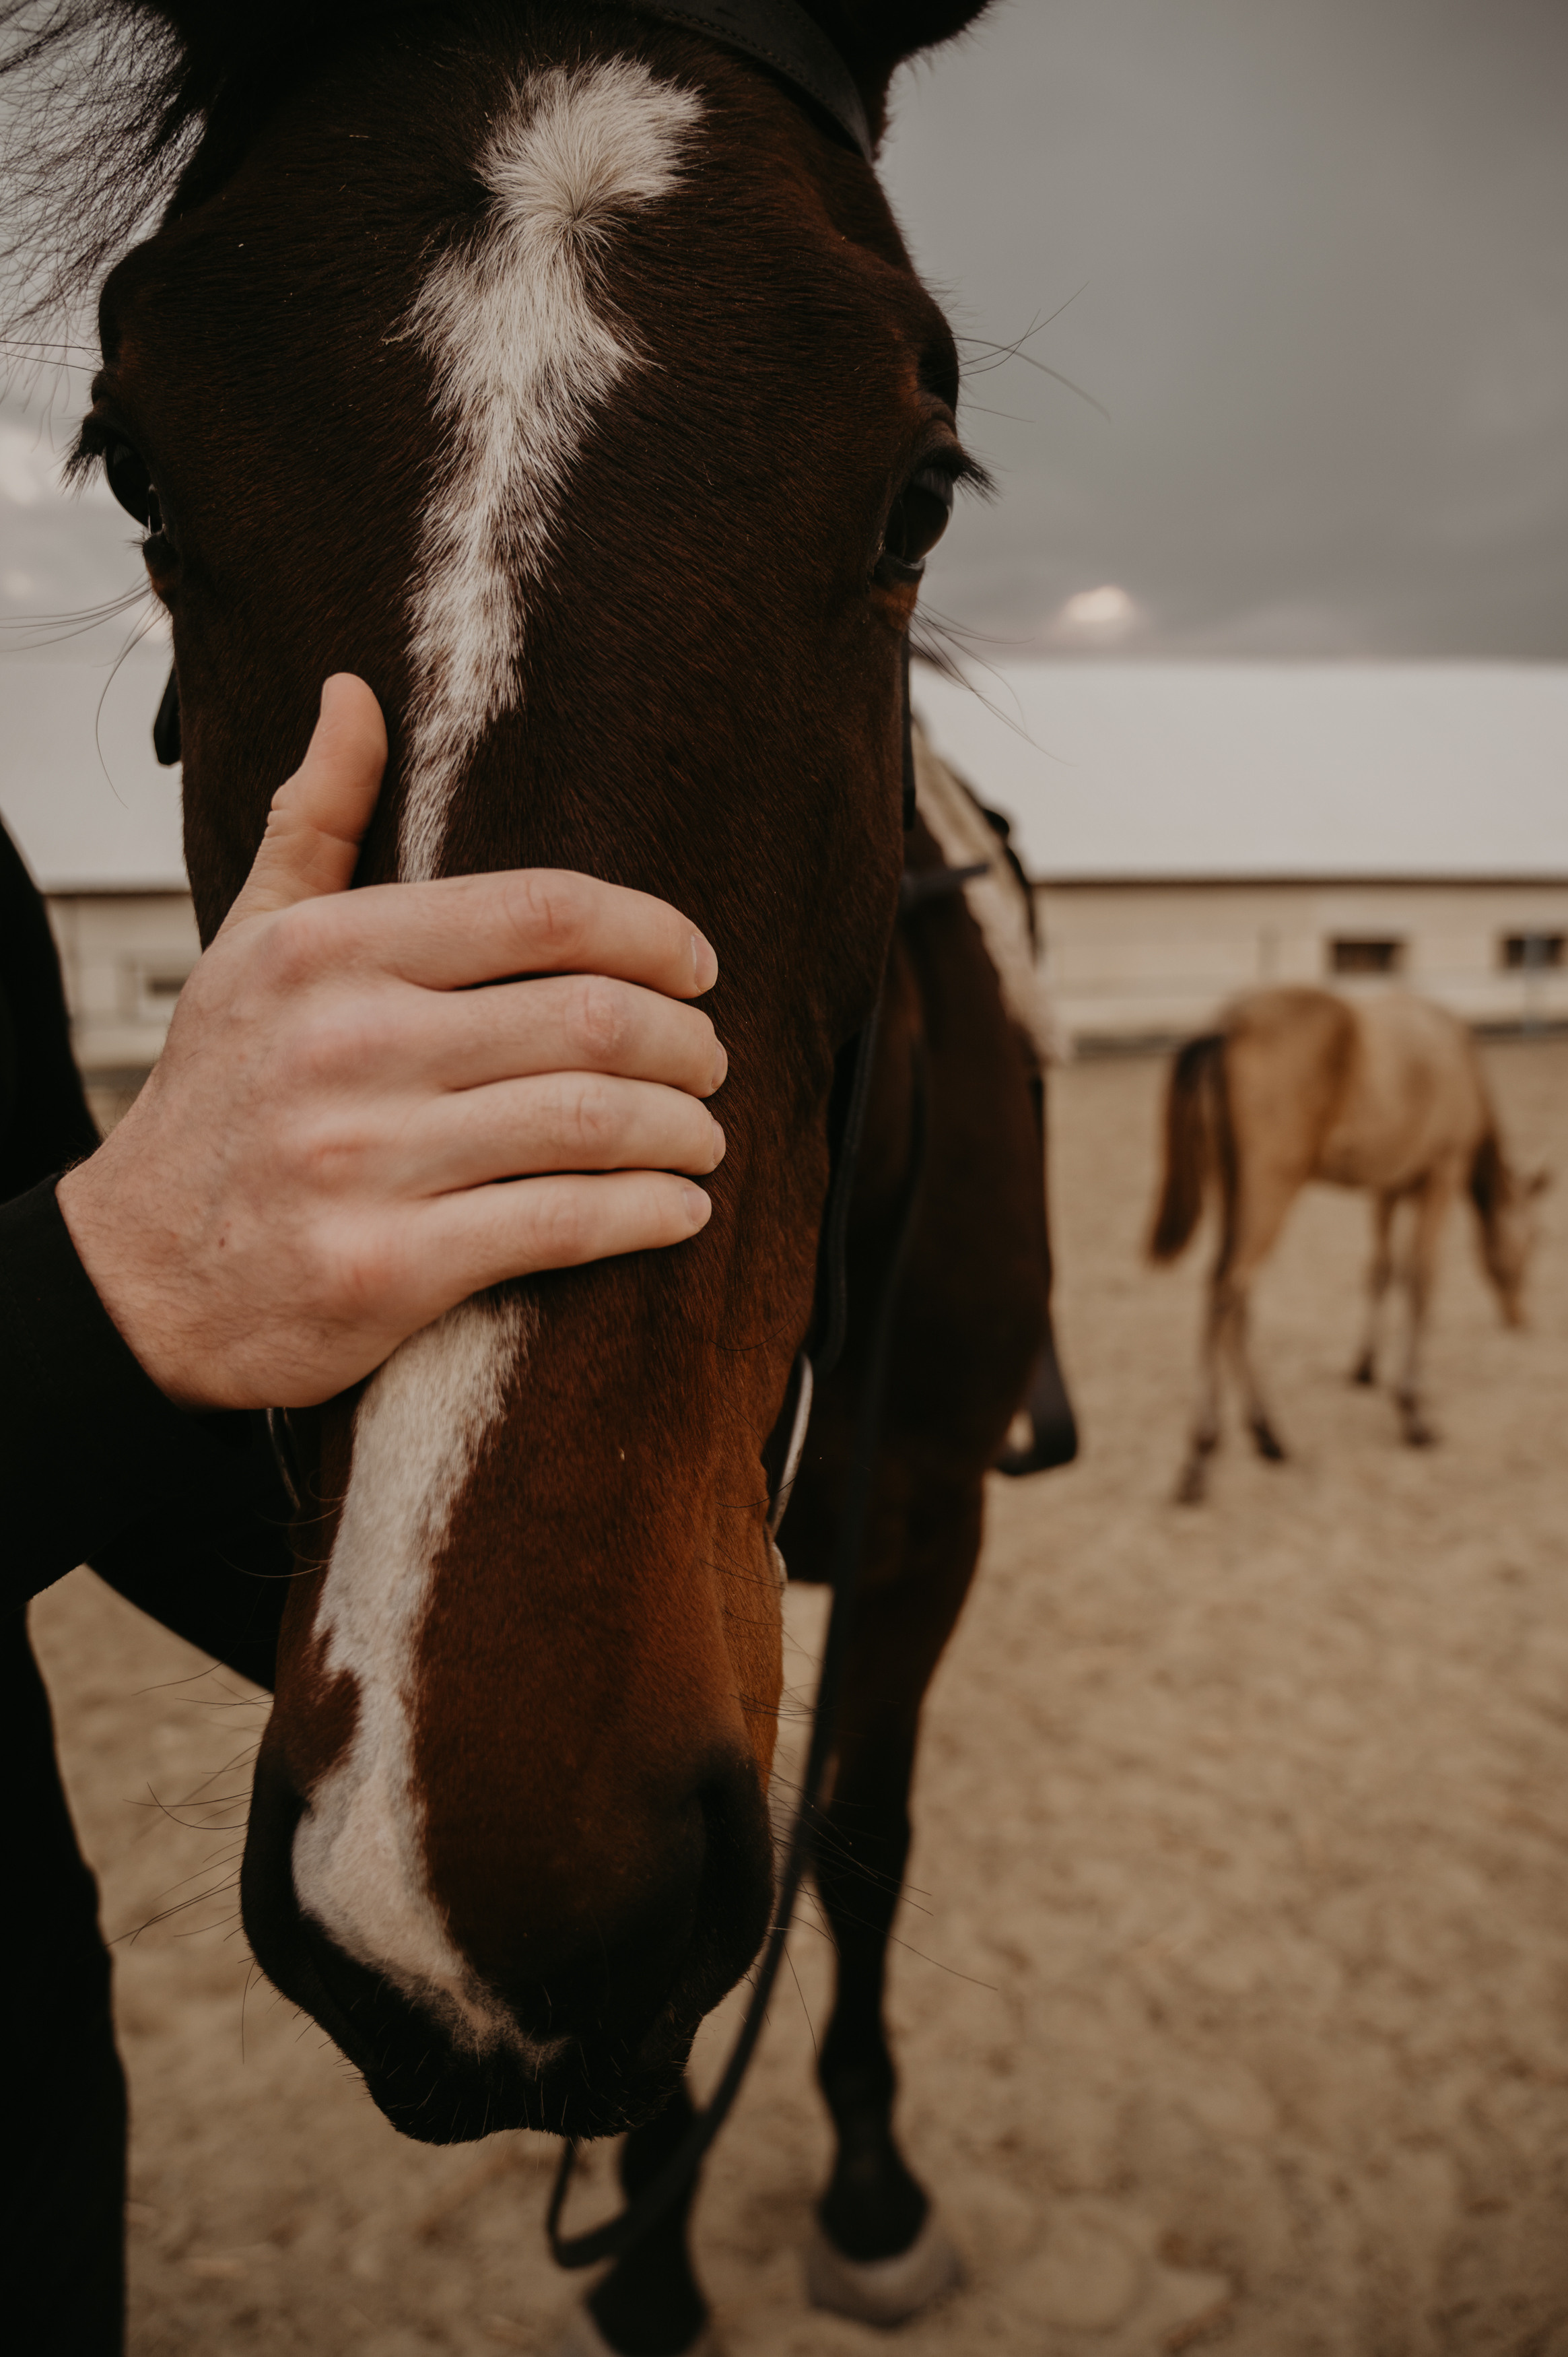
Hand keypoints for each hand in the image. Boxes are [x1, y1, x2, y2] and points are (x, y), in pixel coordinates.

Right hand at [57, 676, 726, 1410]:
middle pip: (589, 1018)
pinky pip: (561, 1225)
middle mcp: (345, 1045)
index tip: (697, 965)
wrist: (137, 1280)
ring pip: (591, 1122)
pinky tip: (680, 1211)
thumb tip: (353, 696)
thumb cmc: (218, 1104)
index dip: (650, 934)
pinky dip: (646, 1213)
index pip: (542, 910)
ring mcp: (362, 1160)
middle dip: (685, 1042)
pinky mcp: (384, 1269)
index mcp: (327, 951)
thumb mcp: (248, 947)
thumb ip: (317, 822)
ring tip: (703, 1135)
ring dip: (680, 1130)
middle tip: (711, 1060)